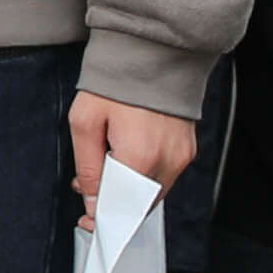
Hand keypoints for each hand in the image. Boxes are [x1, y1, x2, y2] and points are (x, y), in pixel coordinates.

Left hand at [68, 91, 198, 209]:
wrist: (152, 53)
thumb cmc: (118, 81)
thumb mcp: (85, 122)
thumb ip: (88, 167)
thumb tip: (92, 200)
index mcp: (140, 156)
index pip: (120, 207)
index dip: (101, 216)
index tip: (88, 219)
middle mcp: (167, 160)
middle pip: (138, 205)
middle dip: (112, 201)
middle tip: (90, 185)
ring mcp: (181, 156)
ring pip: (152, 194)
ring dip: (128, 190)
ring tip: (108, 164)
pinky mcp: (188, 149)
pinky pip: (164, 176)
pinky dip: (144, 176)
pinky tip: (128, 157)